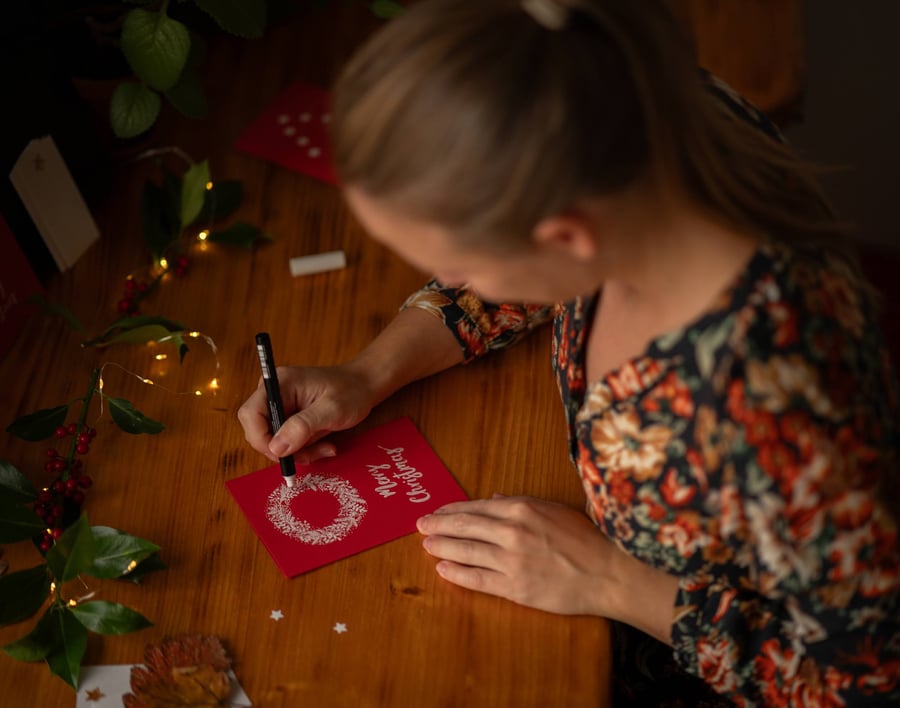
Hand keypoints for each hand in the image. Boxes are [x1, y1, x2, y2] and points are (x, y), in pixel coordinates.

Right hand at [237, 364, 375, 463]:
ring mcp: (279, 405)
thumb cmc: (351, 392)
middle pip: (259, 431)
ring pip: (273, 442)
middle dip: (284, 450)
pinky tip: (323, 445)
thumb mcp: (332, 410)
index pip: (250, 414)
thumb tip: (276, 447)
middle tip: (312, 453)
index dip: (261, 439)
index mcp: (279, 383)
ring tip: (325, 448)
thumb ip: (303, 426)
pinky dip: (303, 450)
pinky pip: (285, 442)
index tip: (284, 455)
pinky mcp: (287, 417)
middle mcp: (273, 392)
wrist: (364, 386)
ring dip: (298, 452)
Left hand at [416, 495, 617, 615]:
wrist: (608, 573)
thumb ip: (520, 504)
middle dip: (438, 526)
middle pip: (464, 528)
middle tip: (420, 526)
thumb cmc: (585, 538)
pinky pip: (478, 580)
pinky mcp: (515, 588)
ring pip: (466, 552)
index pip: (474, 509)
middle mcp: (512, 532)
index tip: (435, 512)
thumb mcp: (552, 509)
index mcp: (521, 509)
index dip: (451, 511)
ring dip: (442, 548)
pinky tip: (443, 569)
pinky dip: (457, 574)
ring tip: (426, 546)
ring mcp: (512, 561)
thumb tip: (492, 500)